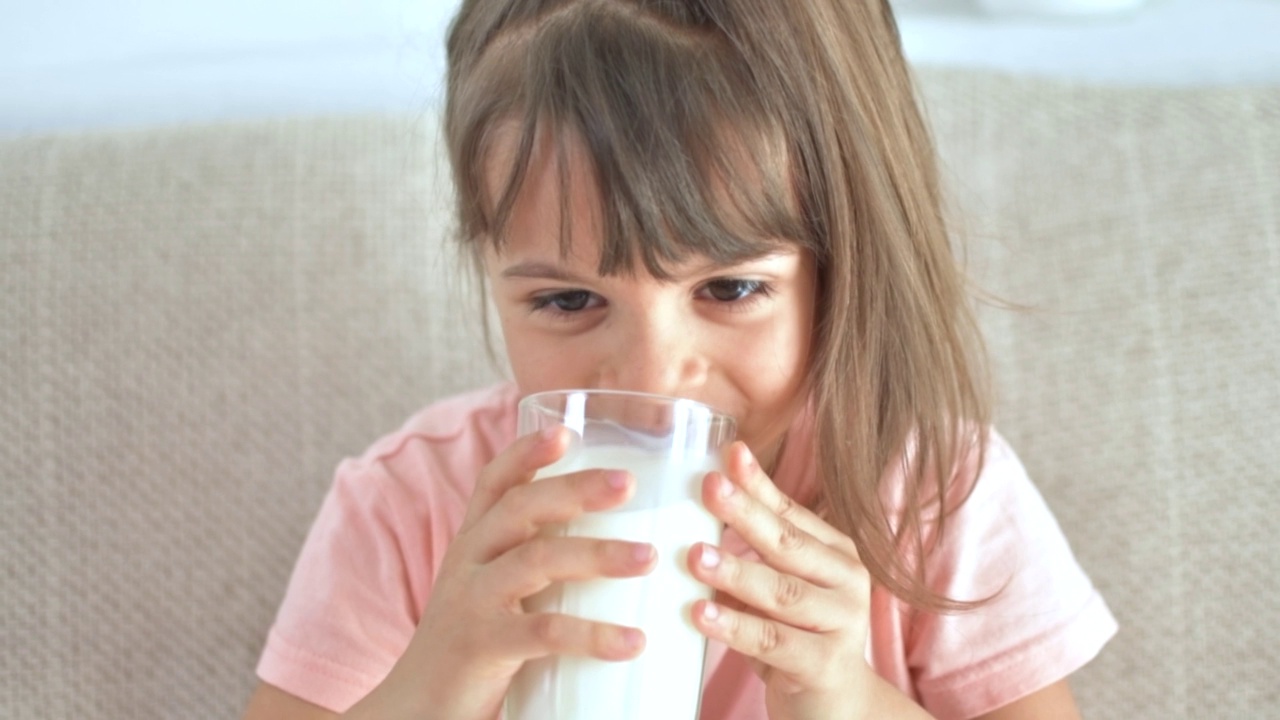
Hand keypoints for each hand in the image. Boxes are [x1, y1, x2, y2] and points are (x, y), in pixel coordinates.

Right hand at [349, 426, 656, 719]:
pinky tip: (632, 641)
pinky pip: (543, 633)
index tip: (567, 432)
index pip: (493, 482)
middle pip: (521, 508)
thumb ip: (536, 565)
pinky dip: (592, 635)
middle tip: (629, 484)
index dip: (526, 453)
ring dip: (598, 554)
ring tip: (649, 557)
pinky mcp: (482, 647)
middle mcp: (468, 562)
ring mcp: (471, 602)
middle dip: (576, 489)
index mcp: (473, 543)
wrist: (413, 709)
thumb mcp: (494, 592)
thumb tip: (621, 545)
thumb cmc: (474, 646)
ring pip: (536, 561)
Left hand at [688, 442, 884, 719]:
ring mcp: (842, 623)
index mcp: (836, 552)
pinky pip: (774, 642)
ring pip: (782, 593)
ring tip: (695, 555)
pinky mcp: (825, 665)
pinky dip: (736, 626)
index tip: (729, 453)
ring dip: (737, 572)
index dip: (759, 483)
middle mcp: (847, 581)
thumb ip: (752, 550)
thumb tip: (698, 499)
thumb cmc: (797, 635)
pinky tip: (701, 614)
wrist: (837, 707)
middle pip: (788, 544)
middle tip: (709, 487)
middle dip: (746, 514)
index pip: (791, 512)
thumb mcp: (777, 586)